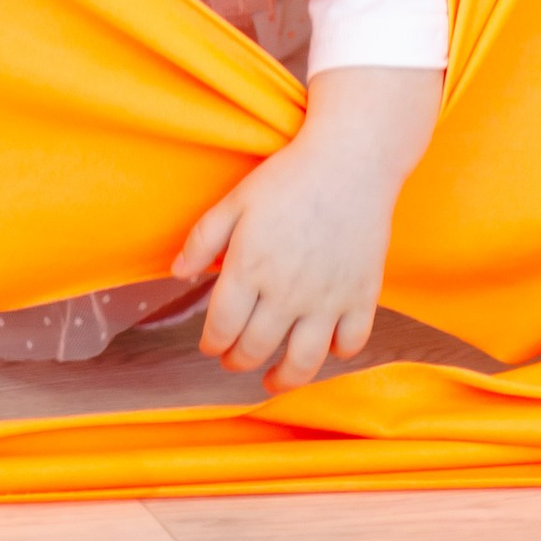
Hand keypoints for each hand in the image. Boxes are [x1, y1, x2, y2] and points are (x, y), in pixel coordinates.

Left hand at [174, 63, 441, 395]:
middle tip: (234, 359)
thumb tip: (178, 273)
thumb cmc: (289, 177)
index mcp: (249, 268)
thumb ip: (203, 239)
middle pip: (255, 349)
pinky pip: (351, 344)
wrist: (351, 161)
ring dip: (283, 379)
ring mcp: (327, 299)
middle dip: (238, 361)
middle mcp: (286, 292)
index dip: (211, 343)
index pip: (221, 328)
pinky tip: (325, 346)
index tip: (211, 344)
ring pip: (302, 362)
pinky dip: (338, 353)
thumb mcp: (236, 200)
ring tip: (274, 379)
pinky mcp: (362, 296)